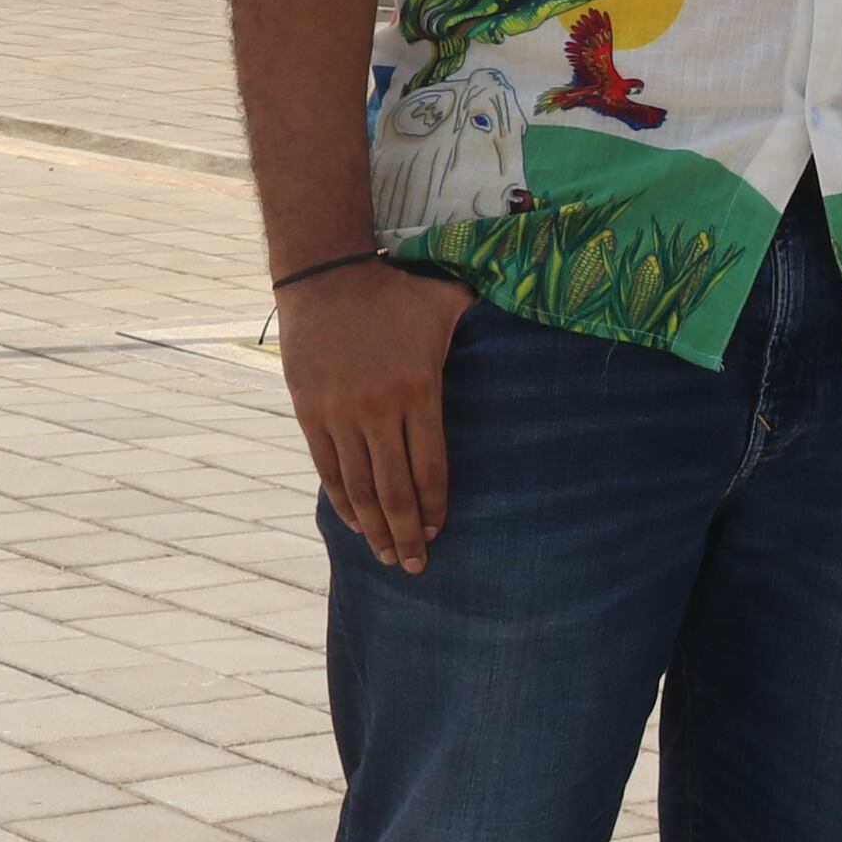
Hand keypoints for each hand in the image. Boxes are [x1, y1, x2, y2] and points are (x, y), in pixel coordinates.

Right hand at [282, 261, 475, 570]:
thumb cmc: (395, 291)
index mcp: (418, 389)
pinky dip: (342, 501)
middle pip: (394, 489)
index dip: (435, 506)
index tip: (439, 532)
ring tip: (385, 555)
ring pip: (359, 487)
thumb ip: (483, 322)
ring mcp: (340, 414)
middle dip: (406, 533)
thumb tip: (530, 323)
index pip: (430, 466)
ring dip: (373, 527)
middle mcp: (378, 408)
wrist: (327, 275)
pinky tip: (355, 522)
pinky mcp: (311, 413)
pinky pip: (328, 469)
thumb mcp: (447, 303)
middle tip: (415, 565)